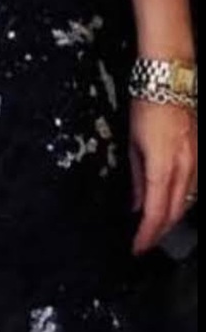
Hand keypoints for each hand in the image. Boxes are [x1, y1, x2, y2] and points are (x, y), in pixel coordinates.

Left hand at [129, 99, 197, 254]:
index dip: (147, 234)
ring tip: (154, 229)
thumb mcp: (133, 144)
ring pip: (187, 202)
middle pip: (175, 212)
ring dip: (171, 219)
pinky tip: (172, 205)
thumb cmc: (145, 109)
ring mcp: (197, 162)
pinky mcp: (200, 156)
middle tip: (144, 243)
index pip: (156, 212)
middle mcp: (185, 168)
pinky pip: (194, 188)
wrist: (169, 84)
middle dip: (159, 232)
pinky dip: (182, 201)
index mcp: (163, 167)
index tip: (137, 247)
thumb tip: (137, 203)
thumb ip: (137, 178)